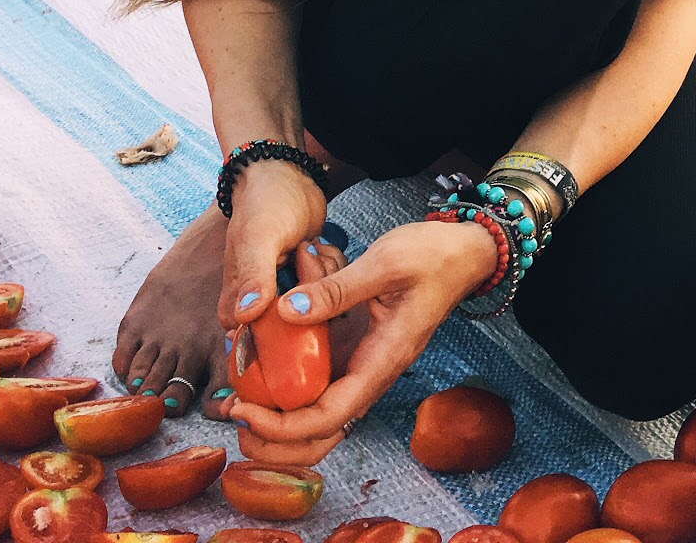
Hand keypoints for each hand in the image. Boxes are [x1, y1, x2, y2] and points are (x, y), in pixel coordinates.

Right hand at [218, 161, 327, 330]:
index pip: (256, 343)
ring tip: (309, 245)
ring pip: (318, 305)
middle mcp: (260, 303)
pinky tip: (317, 244)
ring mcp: (287, 290)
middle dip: (310, 294)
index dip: (282, 336)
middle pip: (296, 326)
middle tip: (304, 256)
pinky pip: (330, 287)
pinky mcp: (308, 277)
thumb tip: (242, 316)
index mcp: (237, 302)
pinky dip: (330, 265)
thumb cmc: (266, 203)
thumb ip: (252, 276)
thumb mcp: (260, 238)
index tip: (299, 310)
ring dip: (322, 275)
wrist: (287, 175)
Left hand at [226, 220, 497, 464]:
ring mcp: (364, 368)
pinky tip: (261, 380)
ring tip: (239, 409)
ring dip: (280, 429)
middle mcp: (372, 375)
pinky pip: (321, 391)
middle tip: (232, 418)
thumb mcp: (385, 262)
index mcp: (382, 361)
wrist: (463, 253)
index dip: (282, 426)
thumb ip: (337, 287)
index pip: (328, 417)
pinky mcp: (357, 355)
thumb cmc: (432, 256)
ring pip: (321, 423)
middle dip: (275, 443)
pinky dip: (289, 397)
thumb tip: (284, 311)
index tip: (242, 409)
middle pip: (323, 437)